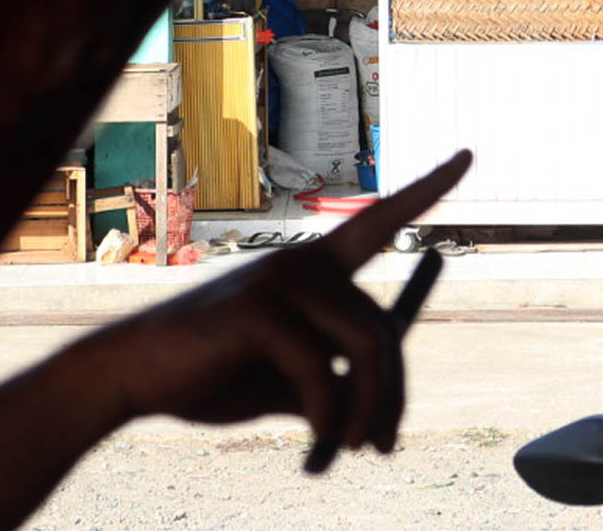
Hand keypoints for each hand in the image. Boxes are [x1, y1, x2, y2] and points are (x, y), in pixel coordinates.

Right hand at [87, 151, 470, 463]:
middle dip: (393, 395)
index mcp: (314, 267)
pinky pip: (324, 371)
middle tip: (384, 447)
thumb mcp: (285, 381)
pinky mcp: (260, 310)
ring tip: (354, 448)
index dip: (429, 188)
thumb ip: (333, 384)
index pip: (382, 219)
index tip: (469, 154)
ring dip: (369, 411)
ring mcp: (282, 279)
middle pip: (385, 327)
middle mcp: (304, 261)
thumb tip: (380, 420)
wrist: (134, 379)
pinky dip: (332, 415)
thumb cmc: (210, 375)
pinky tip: (321, 439)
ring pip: (367, 348)